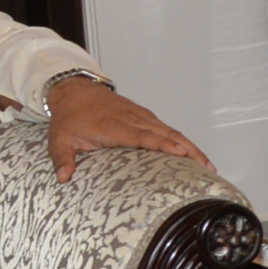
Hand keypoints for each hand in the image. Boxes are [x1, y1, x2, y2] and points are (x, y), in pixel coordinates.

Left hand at [45, 76, 210, 183]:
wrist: (75, 90)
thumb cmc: (69, 117)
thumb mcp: (59, 138)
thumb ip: (62, 159)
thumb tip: (63, 178)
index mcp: (113, 126)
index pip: (142, 136)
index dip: (162, 144)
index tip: (180, 152)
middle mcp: (132, 119)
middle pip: (166, 134)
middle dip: (188, 149)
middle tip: (206, 167)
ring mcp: (141, 116)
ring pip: (171, 131)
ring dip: (190, 146)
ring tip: (208, 165)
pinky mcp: (145, 117)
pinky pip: (167, 128)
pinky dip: (182, 140)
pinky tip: (192, 153)